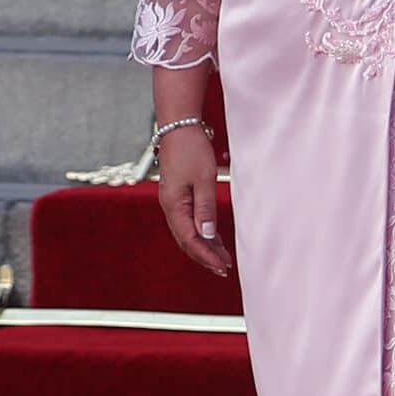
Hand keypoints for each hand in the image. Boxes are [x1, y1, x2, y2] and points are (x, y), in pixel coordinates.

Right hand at [154, 122, 234, 280]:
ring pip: (186, 233)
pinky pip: (187, 222)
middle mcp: (170, 207)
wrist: (179, 127)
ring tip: (222, 257)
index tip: (223, 266)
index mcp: (174, 205)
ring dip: (204, 246)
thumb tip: (206, 235)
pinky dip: (201, 233)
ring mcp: (172, 202)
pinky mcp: (177, 196)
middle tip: (224, 268)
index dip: (207, 256)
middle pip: (186, 240)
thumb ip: (205, 209)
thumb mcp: (204, 179)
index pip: (190, 240)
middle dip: (205, 256)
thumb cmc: (192, 149)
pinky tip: (213, 238)